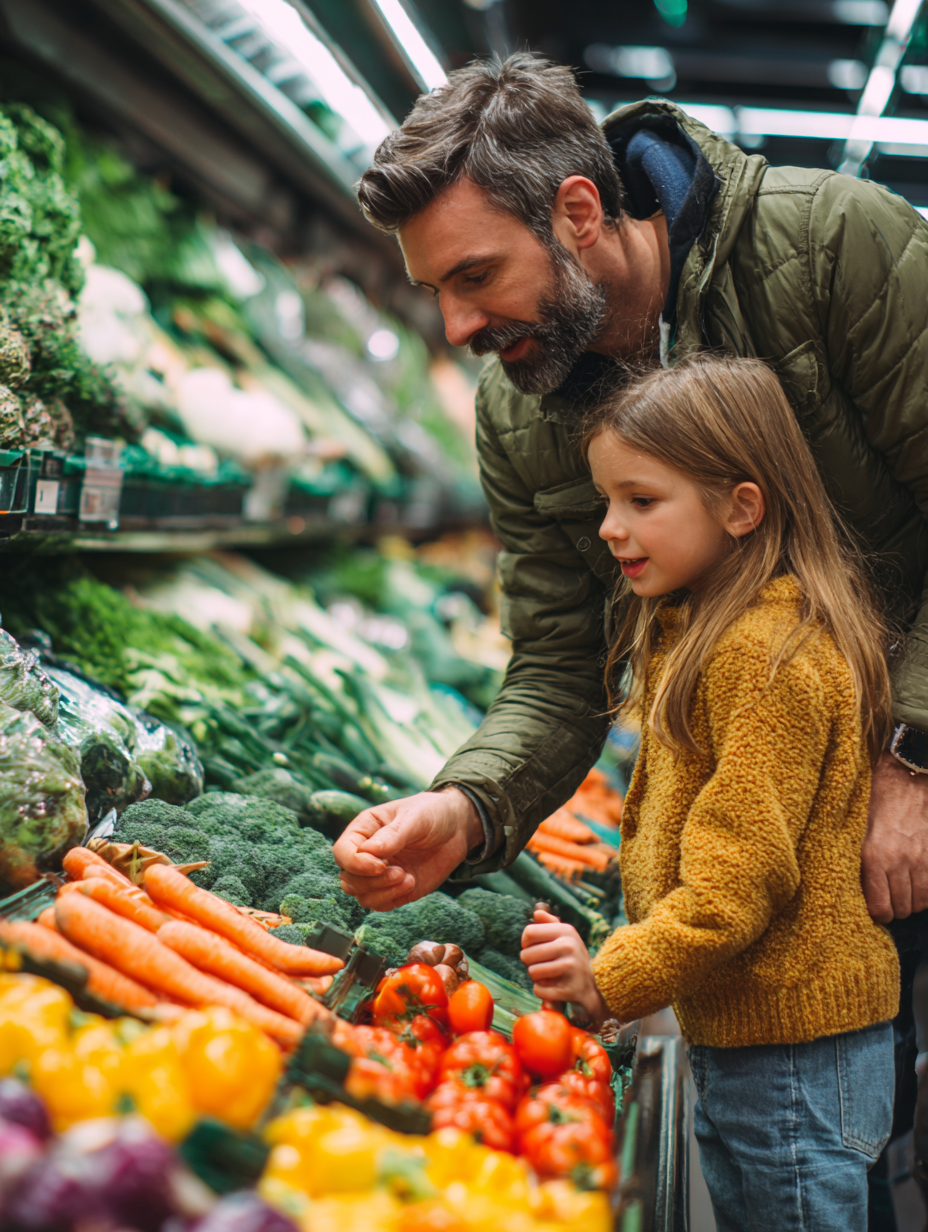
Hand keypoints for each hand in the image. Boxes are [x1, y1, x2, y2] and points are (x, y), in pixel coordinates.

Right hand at [334, 787, 483, 911]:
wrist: (457, 827)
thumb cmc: (432, 813)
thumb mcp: (414, 817)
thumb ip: (392, 835)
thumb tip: (368, 852)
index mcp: (364, 829)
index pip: (342, 852)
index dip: (356, 863)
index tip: (381, 865)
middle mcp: (366, 854)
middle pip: (348, 879)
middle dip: (371, 882)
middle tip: (400, 872)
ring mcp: (379, 874)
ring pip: (361, 895)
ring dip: (383, 892)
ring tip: (408, 878)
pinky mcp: (393, 889)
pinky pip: (379, 904)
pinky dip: (392, 899)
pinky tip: (411, 883)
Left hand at [520, 908, 608, 1026]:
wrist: (594, 985)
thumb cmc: (571, 957)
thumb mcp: (565, 936)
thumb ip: (549, 923)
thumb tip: (536, 913)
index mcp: (566, 931)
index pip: (529, 933)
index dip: (526, 943)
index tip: (534, 948)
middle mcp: (569, 946)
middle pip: (526, 954)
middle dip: (529, 962)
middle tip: (542, 964)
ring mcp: (571, 968)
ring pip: (532, 972)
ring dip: (536, 977)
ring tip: (548, 975)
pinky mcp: (569, 989)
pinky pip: (538, 990)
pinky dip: (542, 991)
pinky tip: (554, 987)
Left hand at [862, 751, 927, 921]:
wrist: (908, 774)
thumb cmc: (878, 796)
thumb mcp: (858, 825)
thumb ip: (859, 857)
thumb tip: (855, 885)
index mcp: (873, 855)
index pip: (880, 907)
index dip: (878, 913)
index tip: (875, 909)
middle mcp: (899, 861)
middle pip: (902, 908)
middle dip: (895, 908)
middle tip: (889, 900)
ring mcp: (922, 859)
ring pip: (921, 902)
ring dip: (912, 900)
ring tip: (903, 890)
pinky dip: (927, 891)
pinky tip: (919, 882)